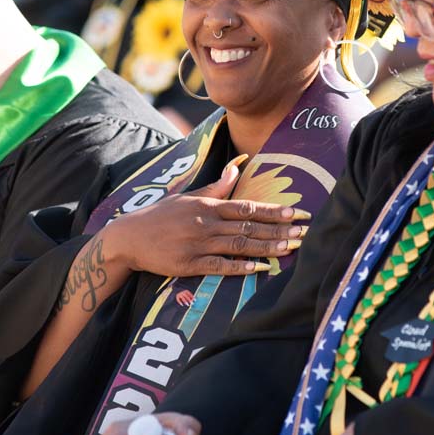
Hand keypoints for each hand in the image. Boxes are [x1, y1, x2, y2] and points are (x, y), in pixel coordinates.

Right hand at [99, 156, 308, 278]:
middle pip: (249, 226)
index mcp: (208, 205)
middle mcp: (206, 223)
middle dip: (279, 230)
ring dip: (266, 247)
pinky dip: (239, 266)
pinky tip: (258, 268)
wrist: (129, 237)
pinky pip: (218, 265)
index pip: (247, 207)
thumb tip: (238, 166)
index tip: (296, 213)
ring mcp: (197, 243)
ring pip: (238, 245)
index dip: (273, 211)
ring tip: (290, 249)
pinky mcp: (188, 264)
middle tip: (304, 233)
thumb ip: (216, 186)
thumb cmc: (160, 215)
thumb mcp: (188, 196)